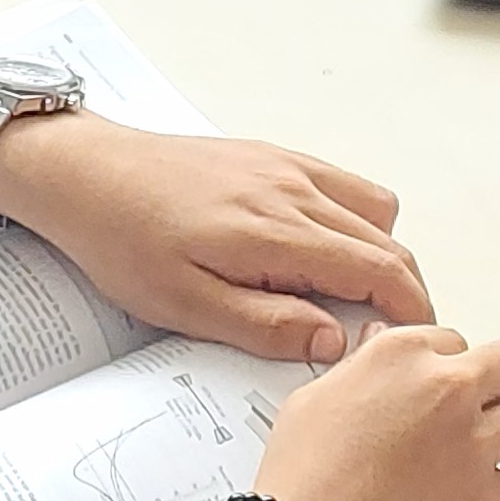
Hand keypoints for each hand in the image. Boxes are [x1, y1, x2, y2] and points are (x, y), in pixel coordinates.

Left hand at [0, 108, 428, 364]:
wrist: (86, 173)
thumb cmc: (123, 240)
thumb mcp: (184, 305)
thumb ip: (265, 324)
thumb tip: (332, 341)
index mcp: (276, 233)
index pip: (380, 270)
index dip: (411, 311)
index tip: (413, 344)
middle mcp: (294, 192)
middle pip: (388, 241)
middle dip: (405, 291)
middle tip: (390, 334)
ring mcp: (287, 168)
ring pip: (374, 210)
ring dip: (383, 254)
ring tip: (357, 297)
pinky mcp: (274, 156)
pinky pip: (343, 184)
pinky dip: (357, 220)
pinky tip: (325, 250)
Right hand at [247, 317, 499, 500]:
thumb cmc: (301, 481)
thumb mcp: (312, 400)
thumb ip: (357, 371)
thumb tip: (373, 355)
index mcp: (400, 356)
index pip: (453, 340)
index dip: (447, 368)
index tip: (440, 390)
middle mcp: (444, 390)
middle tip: (483, 409)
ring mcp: (471, 443)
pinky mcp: (486, 497)